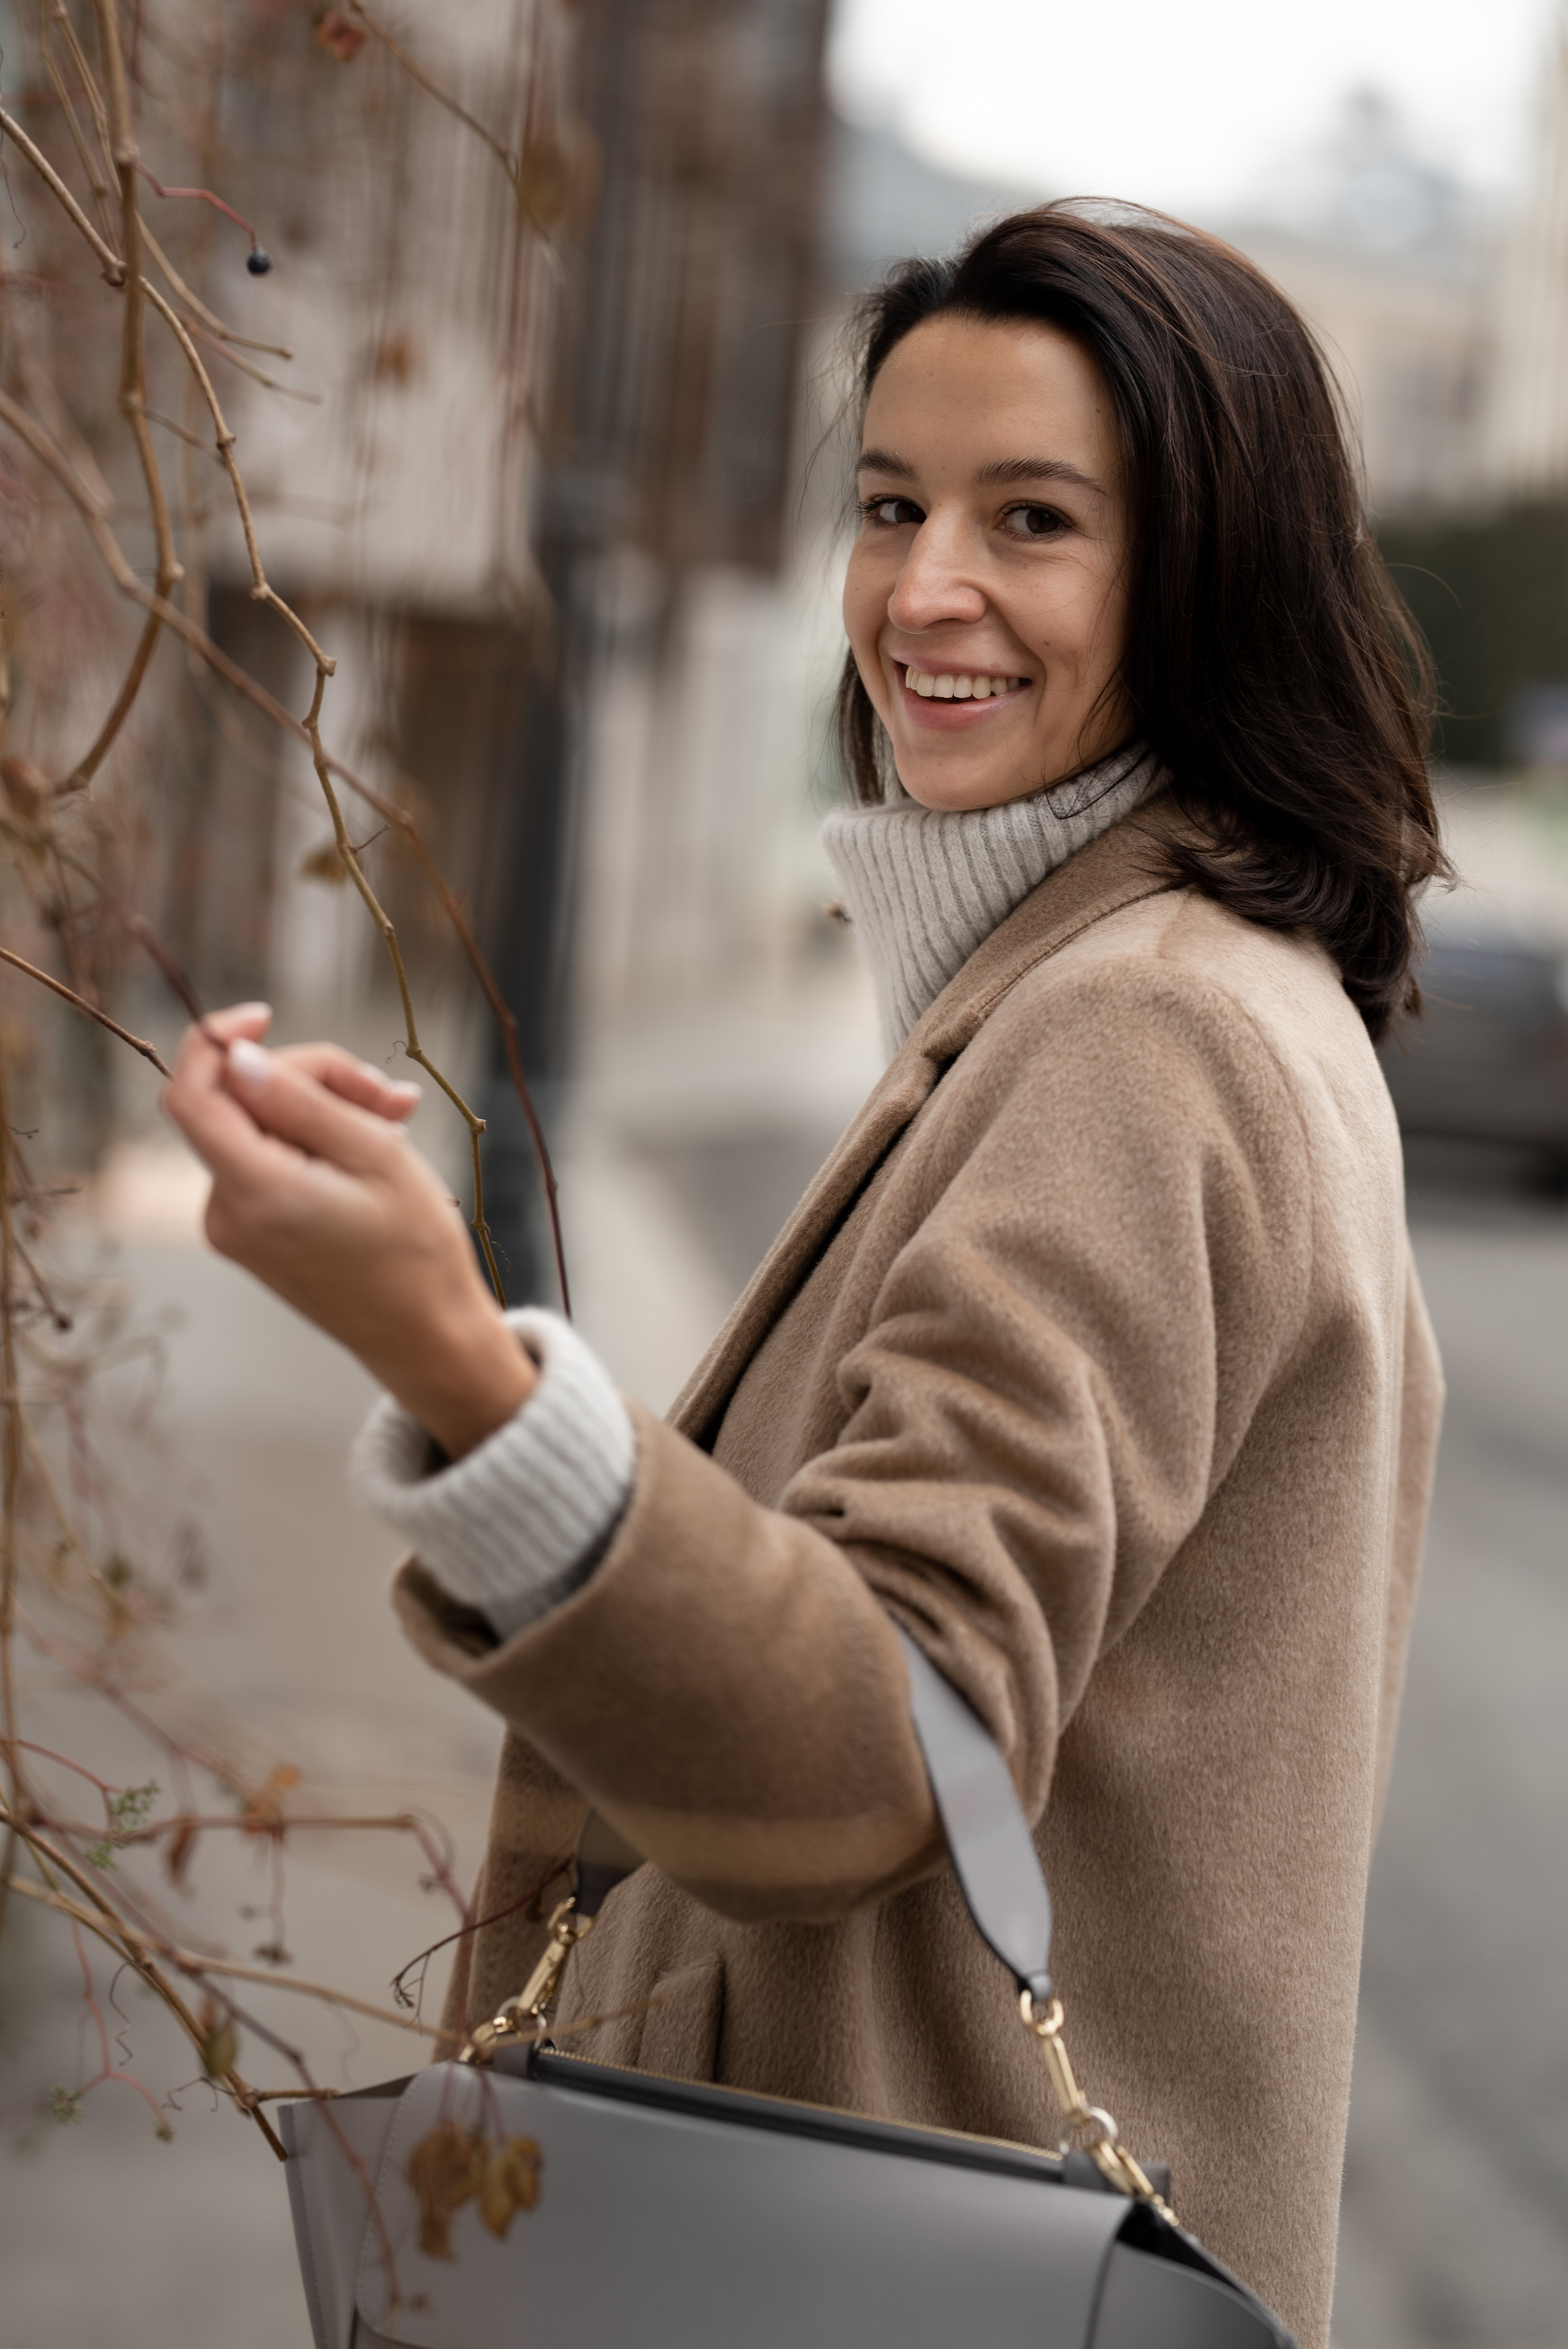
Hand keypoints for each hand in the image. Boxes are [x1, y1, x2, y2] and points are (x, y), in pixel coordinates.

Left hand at [161, 1004, 534, 1458]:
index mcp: (255, 1192)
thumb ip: (301, 1102)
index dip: (217, 1043)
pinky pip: (268, 1165)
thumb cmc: (416, 1249)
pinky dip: (314, 1146)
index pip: (192, 1096)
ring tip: (395, 1125)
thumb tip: (239, 1058)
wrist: (426, 1336)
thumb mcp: (375, 1156)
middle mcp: (227, 1213)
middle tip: (391, 1096)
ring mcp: (235, 1229)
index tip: (266, 1015)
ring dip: (324, 1113)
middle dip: (312, 1081)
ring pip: (259, 1131)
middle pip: (240, 1105)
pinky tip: (370, 1156)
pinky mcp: (252, 1237)